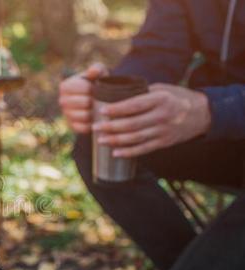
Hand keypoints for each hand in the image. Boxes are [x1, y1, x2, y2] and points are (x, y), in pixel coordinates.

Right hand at [59, 63, 108, 133]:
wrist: (97, 99)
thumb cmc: (97, 83)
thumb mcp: (99, 73)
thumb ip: (97, 68)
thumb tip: (93, 72)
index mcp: (65, 86)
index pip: (85, 88)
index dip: (95, 88)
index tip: (99, 88)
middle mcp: (62, 100)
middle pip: (85, 102)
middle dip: (95, 101)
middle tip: (100, 99)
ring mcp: (66, 114)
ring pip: (85, 115)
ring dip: (95, 113)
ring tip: (98, 108)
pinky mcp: (72, 126)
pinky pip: (84, 127)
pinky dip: (92, 124)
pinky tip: (95, 118)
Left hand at [93, 84, 211, 157]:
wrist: (202, 114)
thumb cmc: (176, 98)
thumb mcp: (162, 89)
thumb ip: (142, 93)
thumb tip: (116, 96)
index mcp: (160, 99)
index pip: (134, 105)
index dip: (116, 109)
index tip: (101, 111)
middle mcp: (162, 116)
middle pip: (131, 124)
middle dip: (110, 127)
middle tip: (94, 127)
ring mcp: (163, 131)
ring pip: (135, 138)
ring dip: (115, 140)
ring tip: (100, 140)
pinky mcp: (164, 142)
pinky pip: (143, 149)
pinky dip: (128, 152)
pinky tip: (115, 152)